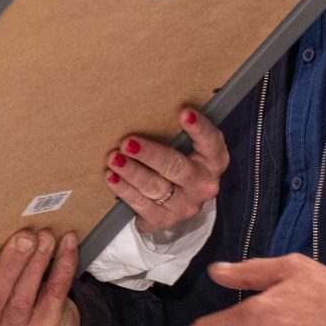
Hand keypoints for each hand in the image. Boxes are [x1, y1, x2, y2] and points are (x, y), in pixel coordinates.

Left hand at [105, 109, 228, 236]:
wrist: (175, 206)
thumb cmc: (178, 166)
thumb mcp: (188, 150)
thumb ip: (178, 134)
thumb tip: (147, 106)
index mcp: (213, 161)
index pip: (211, 142)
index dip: (199, 128)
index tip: (184, 113)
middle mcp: (203, 184)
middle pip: (176, 167)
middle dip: (150, 154)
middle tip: (128, 142)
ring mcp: (185, 205)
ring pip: (155, 186)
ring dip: (132, 172)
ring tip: (114, 159)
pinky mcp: (164, 219)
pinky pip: (141, 203)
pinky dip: (124, 190)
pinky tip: (112, 177)